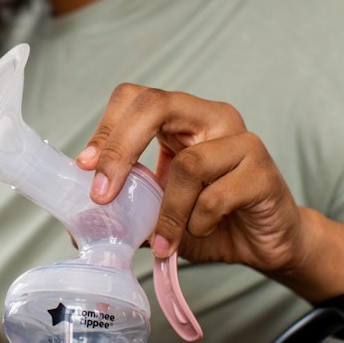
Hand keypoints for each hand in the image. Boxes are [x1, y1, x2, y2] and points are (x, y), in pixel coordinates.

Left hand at [76, 84, 306, 277]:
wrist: (265, 245)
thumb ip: (125, 209)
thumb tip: (78, 223)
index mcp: (183, 119)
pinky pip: (216, 195)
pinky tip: (200, 233)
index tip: (84, 167)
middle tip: (102, 193)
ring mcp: (242, 141)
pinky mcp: (263, 172)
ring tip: (164, 241)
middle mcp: (212, 118)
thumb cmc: (213, 221)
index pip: (136, 98)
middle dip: (120, 149)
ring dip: (167, 211)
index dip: (106, 128)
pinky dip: (198, 222)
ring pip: (188, 164)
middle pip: (156, 105)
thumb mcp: (158, 213)